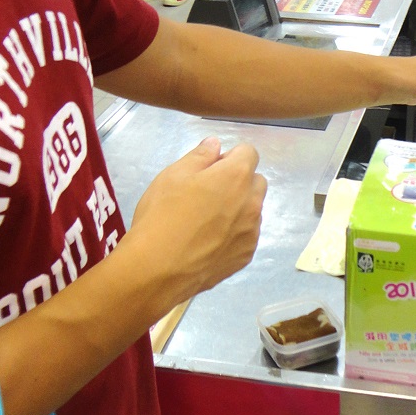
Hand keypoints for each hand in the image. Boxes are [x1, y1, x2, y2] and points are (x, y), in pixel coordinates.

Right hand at [122, 138, 266, 318]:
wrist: (158, 269)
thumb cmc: (162, 215)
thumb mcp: (173, 175)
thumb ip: (200, 156)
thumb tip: (216, 145)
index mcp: (237, 176)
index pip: (249, 153)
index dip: (230, 157)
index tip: (211, 168)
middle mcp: (252, 202)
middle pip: (256, 182)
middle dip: (239, 182)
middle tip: (208, 193)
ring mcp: (252, 232)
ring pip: (253, 211)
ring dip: (238, 209)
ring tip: (206, 222)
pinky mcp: (246, 256)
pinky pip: (246, 236)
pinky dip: (234, 234)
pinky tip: (208, 242)